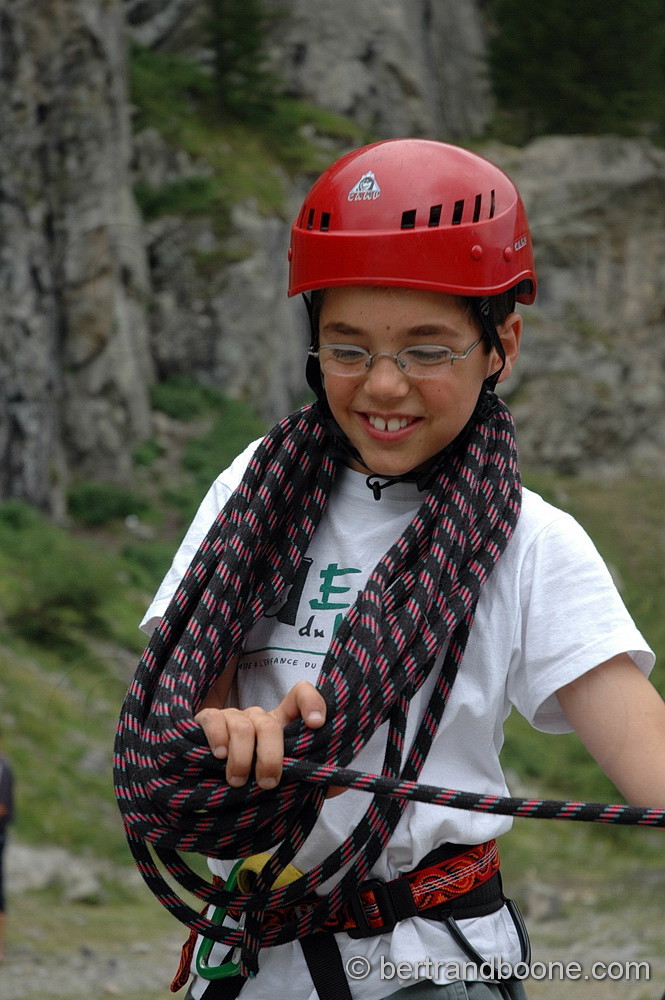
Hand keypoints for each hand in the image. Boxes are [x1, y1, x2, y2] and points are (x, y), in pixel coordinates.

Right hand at [195, 680, 326, 790]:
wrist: (211, 785)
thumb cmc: (255, 778)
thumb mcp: (285, 779)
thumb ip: (313, 780)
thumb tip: (339, 783)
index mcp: (282, 724)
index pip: (300, 695)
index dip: (311, 703)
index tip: (317, 724)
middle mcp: (258, 716)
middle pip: (269, 724)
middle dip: (270, 756)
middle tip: (269, 782)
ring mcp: (232, 715)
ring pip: (243, 727)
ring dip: (242, 757)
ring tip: (239, 781)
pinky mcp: (208, 719)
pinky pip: (214, 721)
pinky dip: (218, 739)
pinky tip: (219, 756)